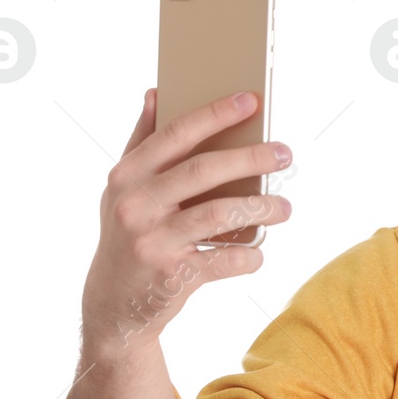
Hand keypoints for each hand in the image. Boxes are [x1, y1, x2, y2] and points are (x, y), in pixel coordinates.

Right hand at [80, 88, 293, 357]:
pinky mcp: (172, 275)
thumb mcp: (123, 190)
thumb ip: (141, 142)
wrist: (112, 305)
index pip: (175, 134)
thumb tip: (156, 92)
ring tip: (284, 207)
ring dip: (260, 208)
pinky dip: (248, 256)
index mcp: (126, 176)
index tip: (250, 100)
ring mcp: (152, 241)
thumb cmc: (128, 236)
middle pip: (203, 170)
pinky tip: (258, 252)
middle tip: (284, 154)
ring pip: (218, 214)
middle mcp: (135, 205)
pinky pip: (224, 260)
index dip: (214, 114)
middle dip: (250, 158)